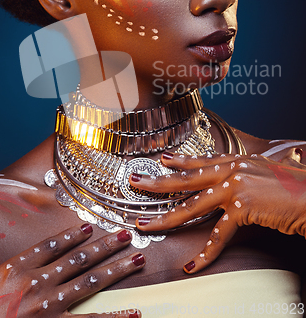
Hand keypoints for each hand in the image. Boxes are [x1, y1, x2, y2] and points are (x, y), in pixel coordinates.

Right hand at [0, 224, 143, 316]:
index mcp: (16, 268)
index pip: (50, 245)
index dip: (71, 235)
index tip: (88, 225)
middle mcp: (37, 283)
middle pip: (78, 259)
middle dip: (105, 246)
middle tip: (126, 235)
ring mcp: (48, 306)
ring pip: (90, 282)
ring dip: (116, 269)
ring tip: (137, 259)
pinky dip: (115, 316)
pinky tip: (134, 312)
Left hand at [129, 148, 305, 273]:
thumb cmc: (292, 186)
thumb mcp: (264, 172)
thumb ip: (245, 174)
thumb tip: (232, 182)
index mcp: (235, 161)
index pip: (200, 161)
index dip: (179, 161)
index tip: (160, 160)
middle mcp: (231, 170)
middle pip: (185, 179)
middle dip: (157, 182)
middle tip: (135, 182)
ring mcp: (234, 187)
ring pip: (191, 206)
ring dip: (165, 218)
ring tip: (145, 225)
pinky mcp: (242, 207)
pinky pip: (218, 235)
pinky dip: (205, 253)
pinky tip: (193, 264)